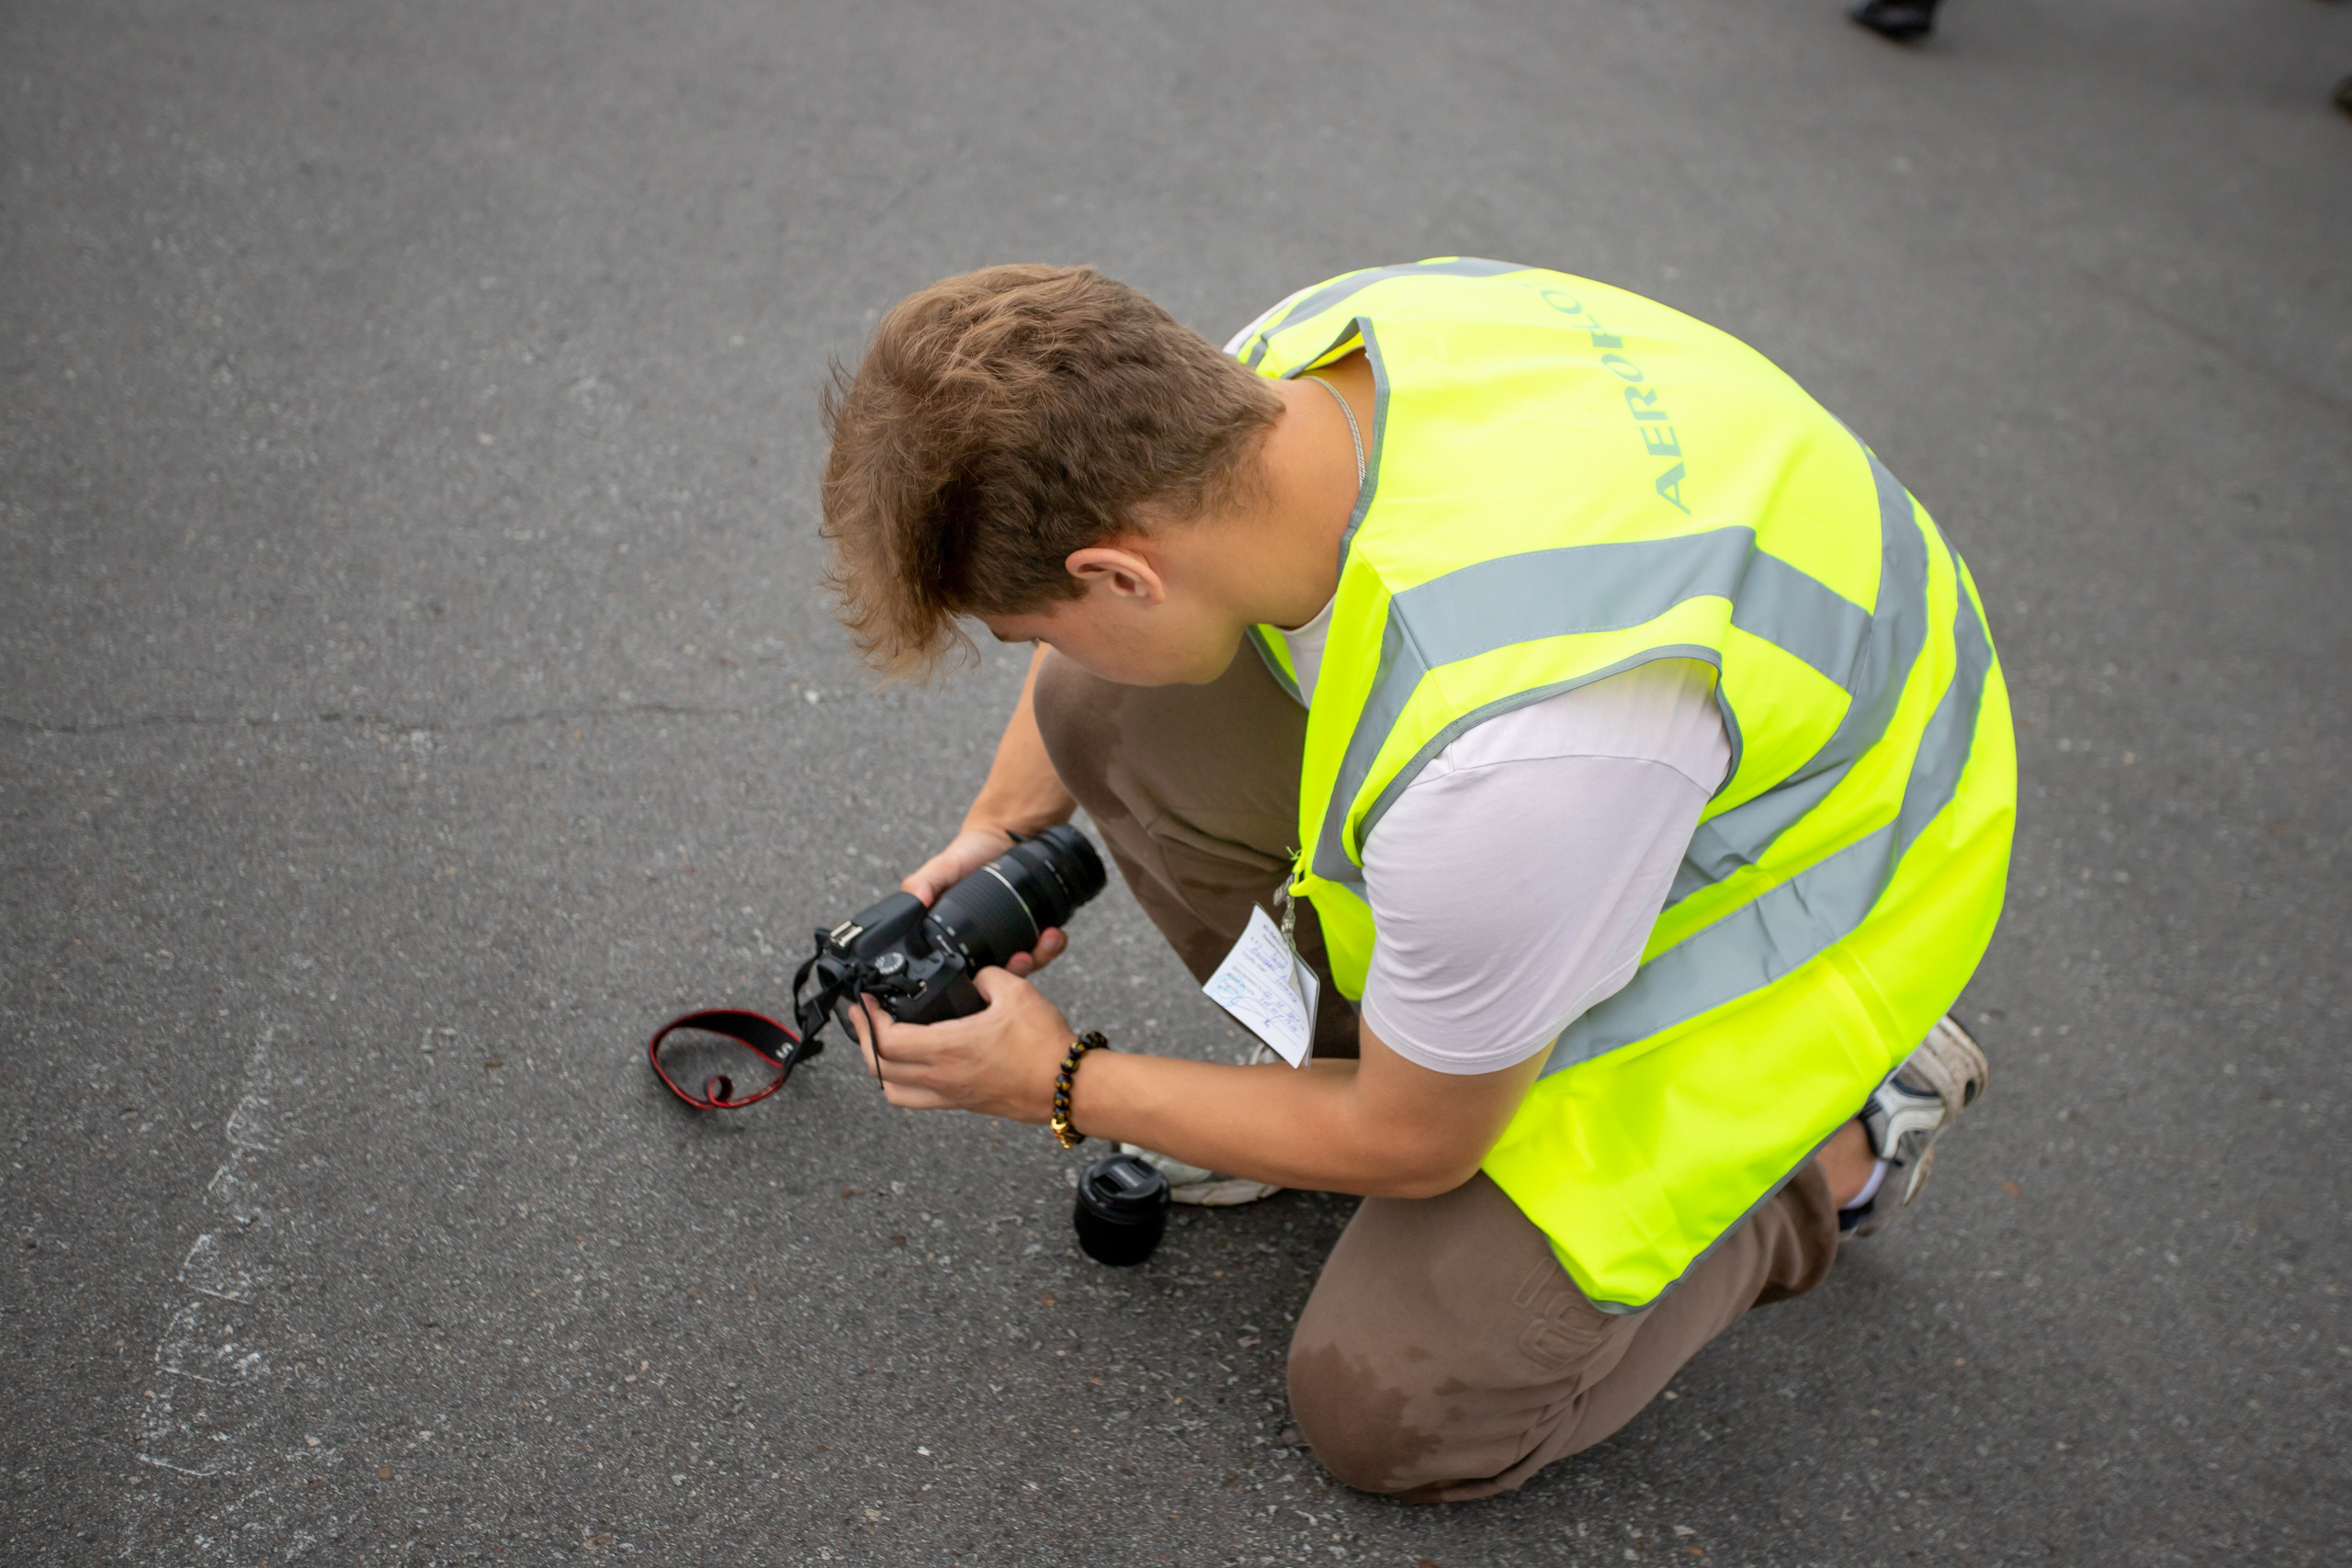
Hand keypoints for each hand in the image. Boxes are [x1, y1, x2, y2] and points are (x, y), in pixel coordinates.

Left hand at [848, 968, 1074, 1118]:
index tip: (864, 999)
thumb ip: (986, 976)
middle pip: (878, 1067)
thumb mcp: (1016, 992)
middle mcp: (943, 1077)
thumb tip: (974, 978)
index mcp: (948, 1050)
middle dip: (863, 1038)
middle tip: (862, 1016)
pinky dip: (903, 1081)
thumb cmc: (1044, 1046)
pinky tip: (913, 1061)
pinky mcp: (964, 1102)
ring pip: (894, 1089)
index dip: (867, 1020)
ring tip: (879, 1042)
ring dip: (878, 1066)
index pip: (886, 1041)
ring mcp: (951, 1094)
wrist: (1068, 1087)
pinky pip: (917, 1098)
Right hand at [900, 827, 1067, 975]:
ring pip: (1028, 963)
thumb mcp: (941, 867)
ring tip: (1047, 940)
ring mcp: (1014, 938)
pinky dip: (1054, 944)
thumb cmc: (966, 854)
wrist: (1001, 836)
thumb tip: (915, 902)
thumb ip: (922, 882)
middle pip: (1003, 975)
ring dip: (1040, 957)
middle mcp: (987, 945)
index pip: (971, 972)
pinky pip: (1047, 946)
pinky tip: (1056, 934)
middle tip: (1023, 958)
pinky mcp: (1036, 927)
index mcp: (960, 942)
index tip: (994, 974)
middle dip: (1016, 972)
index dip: (982, 980)